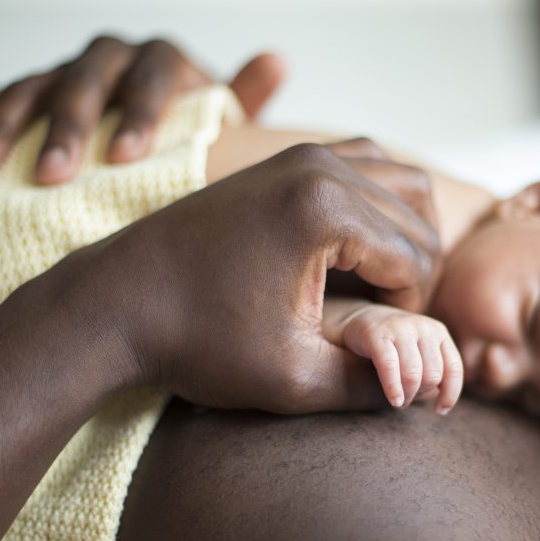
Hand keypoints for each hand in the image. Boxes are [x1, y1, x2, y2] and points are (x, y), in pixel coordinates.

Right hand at [0, 35, 284, 183]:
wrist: (149, 148)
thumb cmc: (190, 144)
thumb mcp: (222, 126)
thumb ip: (244, 98)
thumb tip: (278, 59)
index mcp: (162, 64)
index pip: (154, 72)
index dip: (137, 110)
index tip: (125, 158)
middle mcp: (110, 61)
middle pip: (84, 77)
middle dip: (65, 124)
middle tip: (54, 177)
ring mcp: (60, 75)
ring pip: (27, 85)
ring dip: (1, 127)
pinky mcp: (18, 95)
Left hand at [79, 141, 439, 412]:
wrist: (116, 305)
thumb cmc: (196, 342)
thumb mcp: (292, 379)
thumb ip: (368, 385)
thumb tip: (422, 386)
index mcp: (325, 209)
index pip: (417, 259)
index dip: (411, 313)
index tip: (378, 346)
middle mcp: (319, 165)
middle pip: (418, 217)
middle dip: (414, 276)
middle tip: (383, 323)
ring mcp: (299, 154)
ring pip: (402, 182)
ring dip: (406, 235)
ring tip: (375, 287)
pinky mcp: (282, 158)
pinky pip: (365, 165)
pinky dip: (379, 205)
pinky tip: (353, 254)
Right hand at [339, 303, 462, 413]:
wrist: (359, 319)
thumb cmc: (394, 345)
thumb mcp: (419, 352)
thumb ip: (432, 373)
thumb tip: (444, 405)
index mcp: (438, 332)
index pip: (454, 368)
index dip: (450, 394)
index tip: (440, 411)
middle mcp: (423, 328)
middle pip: (432, 375)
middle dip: (421, 394)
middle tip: (408, 398)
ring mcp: (401, 329)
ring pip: (413, 374)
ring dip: (408, 396)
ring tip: (400, 402)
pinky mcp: (377, 335)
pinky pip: (390, 367)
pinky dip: (393, 388)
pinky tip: (394, 401)